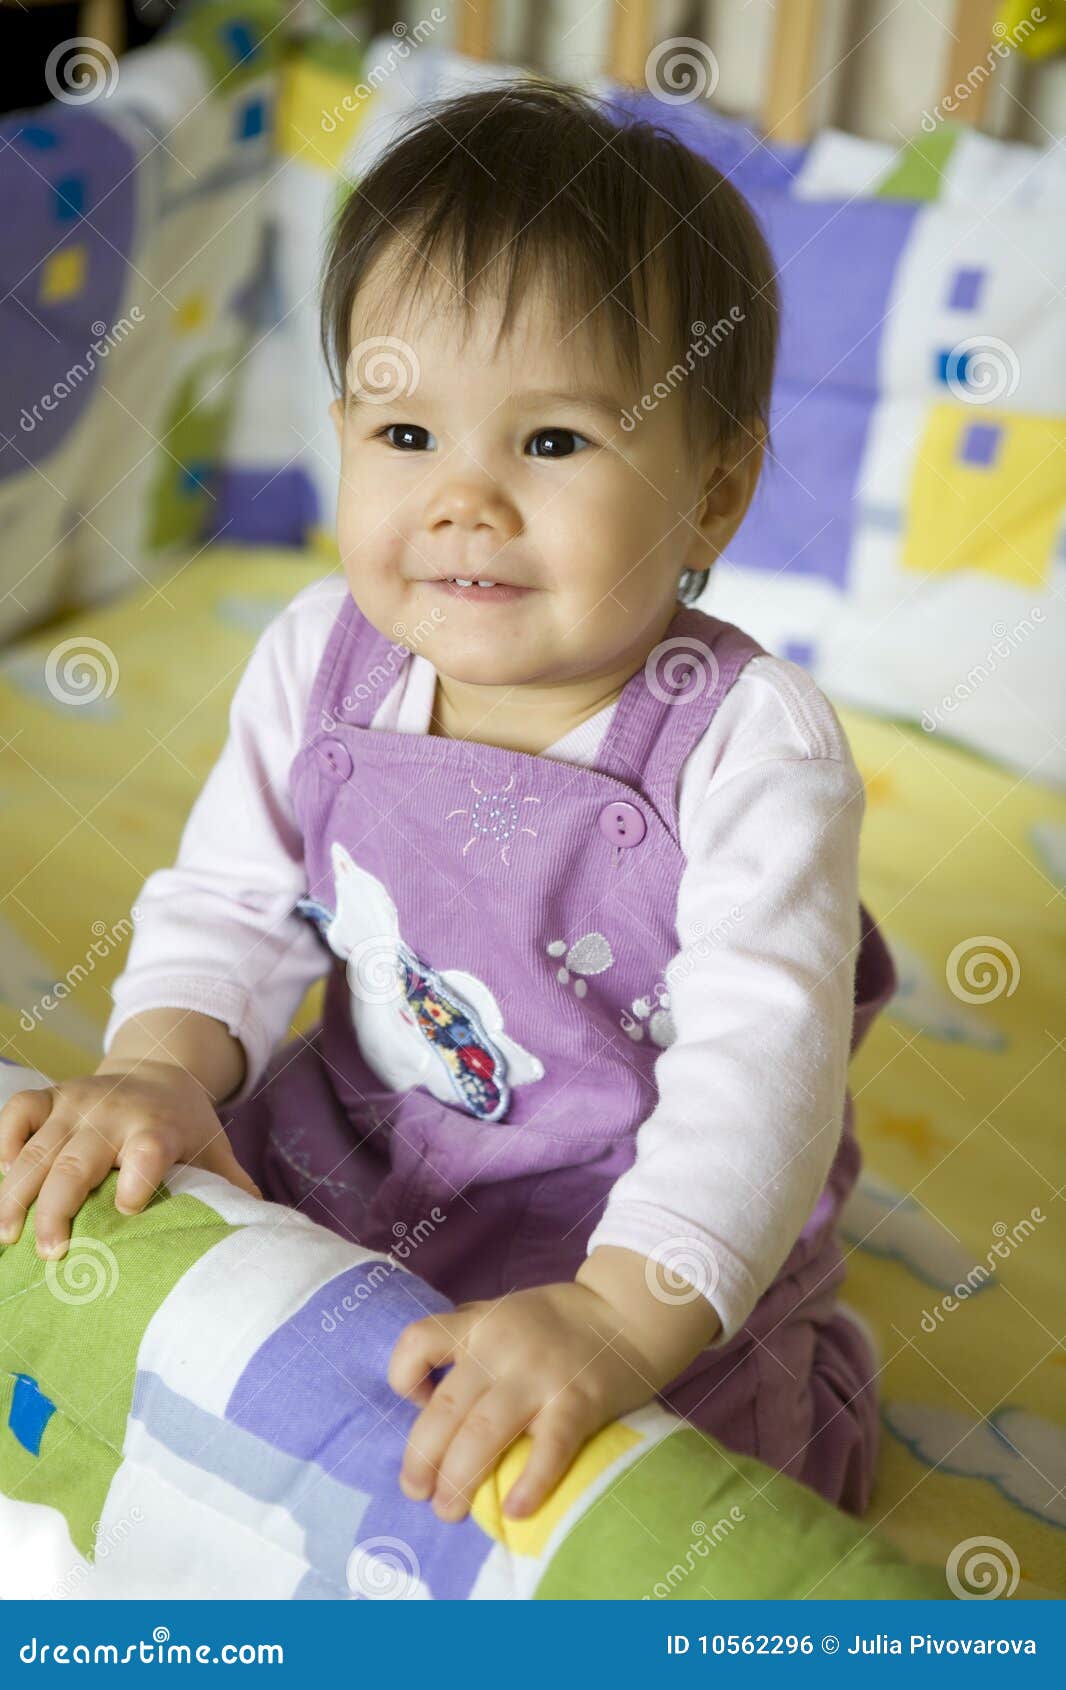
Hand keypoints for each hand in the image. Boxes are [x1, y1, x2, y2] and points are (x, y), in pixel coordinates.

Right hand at [0, 1058, 260, 1257]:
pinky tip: (0, 1176)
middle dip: (58, 1209)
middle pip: (77, 1161)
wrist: (160, 1068)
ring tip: (6, 1237)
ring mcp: (77, 1102)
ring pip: (38, 1148)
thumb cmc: (185, 1127)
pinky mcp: (51, 1095)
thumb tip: (263, 1232)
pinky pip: (18, 1111)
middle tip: (50, 1254)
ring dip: (17, 1194)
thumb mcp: (214, 1151)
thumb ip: (232, 1190)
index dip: (138, 1177)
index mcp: (160, 1128)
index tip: (127, 1209)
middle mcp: (114, 1113)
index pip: (148, 1150)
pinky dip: (4, 1141)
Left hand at [388, 1248, 720, 1522]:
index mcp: (479, 1323)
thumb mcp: (504, 1311)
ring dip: (459, 1480)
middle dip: (422, 1460)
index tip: (414, 1402)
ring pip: (483, 1433)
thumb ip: (467, 1337)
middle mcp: (502, 1346)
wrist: (628, 1312)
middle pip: (446, 1409)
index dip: (403, 1375)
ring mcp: (540, 1374)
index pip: (419, 1341)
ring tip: (449, 1510)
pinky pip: (550, 1447)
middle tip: (418, 1492)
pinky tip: (515, 1511)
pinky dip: (531, 1483)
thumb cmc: (557, 1322)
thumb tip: (426, 1393)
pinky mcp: (579, 1401)